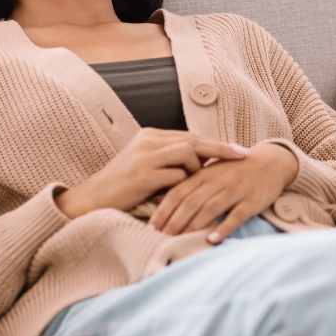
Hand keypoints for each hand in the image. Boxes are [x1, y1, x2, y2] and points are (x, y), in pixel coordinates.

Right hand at [56, 129, 250, 218]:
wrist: (92, 200)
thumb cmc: (123, 188)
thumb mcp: (148, 168)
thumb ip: (171, 161)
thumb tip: (203, 162)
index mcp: (150, 136)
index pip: (190, 136)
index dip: (214, 144)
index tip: (236, 150)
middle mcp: (148, 140)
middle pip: (193, 140)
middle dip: (221, 148)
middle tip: (243, 155)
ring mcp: (144, 155)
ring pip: (187, 154)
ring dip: (196, 170)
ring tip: (195, 185)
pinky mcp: (142, 174)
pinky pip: (175, 175)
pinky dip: (183, 185)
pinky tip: (183, 195)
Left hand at [149, 143, 298, 242]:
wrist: (270, 163)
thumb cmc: (235, 170)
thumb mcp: (211, 171)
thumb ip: (191, 183)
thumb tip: (162, 199)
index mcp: (204, 174)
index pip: (178, 191)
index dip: (164, 209)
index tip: (152, 226)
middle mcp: (217, 181)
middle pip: (191, 202)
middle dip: (174, 221)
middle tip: (161, 237)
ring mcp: (235, 190)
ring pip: (210, 208)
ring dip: (194, 225)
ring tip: (180, 239)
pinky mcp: (251, 201)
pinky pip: (236, 216)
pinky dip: (223, 228)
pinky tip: (212, 240)